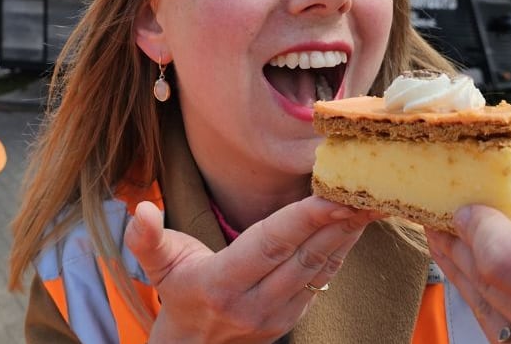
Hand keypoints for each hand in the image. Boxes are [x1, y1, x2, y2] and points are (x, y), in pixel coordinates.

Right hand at [124, 196, 380, 342]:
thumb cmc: (177, 296)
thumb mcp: (158, 266)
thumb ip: (146, 239)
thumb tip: (139, 209)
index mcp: (220, 284)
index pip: (269, 245)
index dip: (303, 219)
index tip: (332, 195)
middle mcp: (252, 303)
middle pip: (304, 256)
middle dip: (338, 222)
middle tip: (369, 191)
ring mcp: (276, 315)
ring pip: (319, 269)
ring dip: (347, 236)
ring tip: (371, 204)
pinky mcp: (292, 318)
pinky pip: (322, 280)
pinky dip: (340, 252)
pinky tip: (354, 228)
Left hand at [426, 181, 510, 343]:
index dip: (481, 229)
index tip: (469, 204)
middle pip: (493, 286)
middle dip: (459, 243)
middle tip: (440, 212)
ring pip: (488, 316)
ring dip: (460, 272)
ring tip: (446, 238)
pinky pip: (501, 339)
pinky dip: (483, 304)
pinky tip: (473, 278)